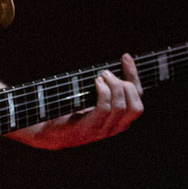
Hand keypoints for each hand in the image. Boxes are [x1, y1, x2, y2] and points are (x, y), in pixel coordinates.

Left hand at [14, 54, 143, 149]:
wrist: (49, 131)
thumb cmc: (72, 110)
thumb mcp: (93, 97)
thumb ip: (106, 88)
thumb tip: (114, 64)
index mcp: (120, 120)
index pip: (138, 100)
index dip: (134, 76)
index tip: (125, 57)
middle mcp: (115, 127)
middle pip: (135, 106)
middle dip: (126, 84)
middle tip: (106, 73)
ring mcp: (102, 131)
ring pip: (120, 107)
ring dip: (112, 86)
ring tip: (100, 76)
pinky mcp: (88, 129)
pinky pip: (104, 109)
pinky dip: (103, 92)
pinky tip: (95, 83)